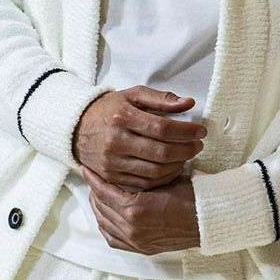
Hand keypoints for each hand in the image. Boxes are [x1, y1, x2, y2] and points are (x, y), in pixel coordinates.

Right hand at [71, 86, 205, 189]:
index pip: (162, 128)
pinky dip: (164, 178)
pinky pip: (145, 183)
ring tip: (187, 156)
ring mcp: (112, 162)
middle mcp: (115, 141)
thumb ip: (161, 99)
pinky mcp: (112, 177)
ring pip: (155, 171)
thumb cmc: (111, 110)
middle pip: (161, 152)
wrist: (78, 129)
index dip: (186, 131)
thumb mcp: (133, 96)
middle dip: (186, 150)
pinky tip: (173, 168)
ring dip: (178, 165)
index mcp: (122, 117)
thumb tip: (188, 103)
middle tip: (198, 145)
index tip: (201, 131)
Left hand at [79, 160, 200, 253]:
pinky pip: (114, 240)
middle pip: (101, 207)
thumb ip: (140, 179)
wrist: (209, 220)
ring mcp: (136, 241)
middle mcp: (132, 228)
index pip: (104, 192)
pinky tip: (105, 217)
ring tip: (97, 196)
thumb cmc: (191, 196)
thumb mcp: (163, 180)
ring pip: (104, 223)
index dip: (94, 179)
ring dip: (98, 208)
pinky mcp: (142, 248)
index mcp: (135, 209)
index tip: (87, 169)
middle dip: (94, 192)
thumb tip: (122, 169)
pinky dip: (106, 227)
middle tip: (92, 180)